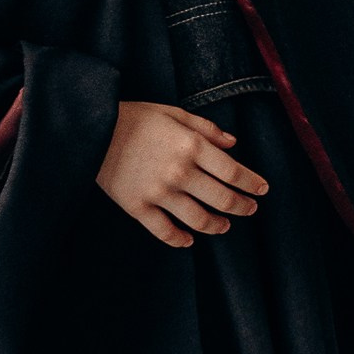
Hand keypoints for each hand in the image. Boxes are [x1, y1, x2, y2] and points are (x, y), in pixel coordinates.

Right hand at [98, 100, 268, 250]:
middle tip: (250, 209)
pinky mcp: (137, 207)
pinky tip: (189, 240)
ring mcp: (159, 193)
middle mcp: (179, 172)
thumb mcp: (173, 113)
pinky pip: (164, 231)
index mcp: (191, 146)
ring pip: (198, 219)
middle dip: (241, 206)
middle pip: (221, 199)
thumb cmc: (134, 118)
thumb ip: (206, 128)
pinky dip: (179, 239)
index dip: (252, 184)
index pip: (233, 172)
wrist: (91, 130)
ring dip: (217, 225)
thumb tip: (233, 142)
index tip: (262, 190)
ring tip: (225, 226)